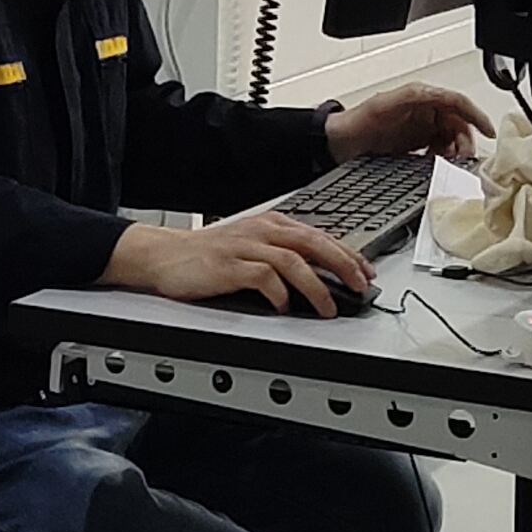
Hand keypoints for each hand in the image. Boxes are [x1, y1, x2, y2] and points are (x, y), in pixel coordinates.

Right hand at [104, 210, 372, 317]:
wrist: (165, 256)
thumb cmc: (209, 256)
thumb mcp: (251, 246)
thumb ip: (282, 254)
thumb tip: (321, 275)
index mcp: (271, 224)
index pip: (319, 235)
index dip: (347, 254)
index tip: (366, 272)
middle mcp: (262, 231)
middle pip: (313, 243)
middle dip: (342, 265)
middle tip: (360, 286)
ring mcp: (245, 247)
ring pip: (293, 260)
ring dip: (316, 286)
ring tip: (329, 307)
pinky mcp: (228, 266)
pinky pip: (263, 277)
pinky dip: (279, 293)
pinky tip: (285, 307)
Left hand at [326, 82, 494, 164]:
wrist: (337, 145)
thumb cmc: (356, 122)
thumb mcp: (385, 104)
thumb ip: (413, 97)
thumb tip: (437, 95)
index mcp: (421, 96)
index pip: (458, 102)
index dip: (476, 116)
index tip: (488, 131)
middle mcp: (424, 111)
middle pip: (459, 124)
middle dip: (465, 141)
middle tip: (462, 158)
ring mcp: (421, 129)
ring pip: (452, 140)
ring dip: (455, 152)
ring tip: (448, 163)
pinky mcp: (417, 146)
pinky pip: (440, 152)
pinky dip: (443, 160)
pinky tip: (436, 166)